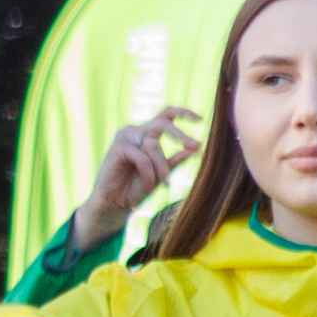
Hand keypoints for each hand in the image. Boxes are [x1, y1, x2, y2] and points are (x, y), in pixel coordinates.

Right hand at [73, 105, 201, 248]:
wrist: (116, 204)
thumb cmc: (137, 187)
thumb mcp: (162, 172)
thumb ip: (176, 160)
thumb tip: (197, 148)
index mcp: (147, 134)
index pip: (166, 114)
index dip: (183, 113)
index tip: (200, 120)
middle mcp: (135, 131)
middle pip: (162, 123)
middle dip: (180, 135)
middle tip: (195, 146)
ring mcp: (125, 138)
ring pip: (153, 145)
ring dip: (161, 166)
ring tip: (164, 183)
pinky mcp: (118, 148)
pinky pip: (142, 157)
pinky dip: (148, 173)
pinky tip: (148, 185)